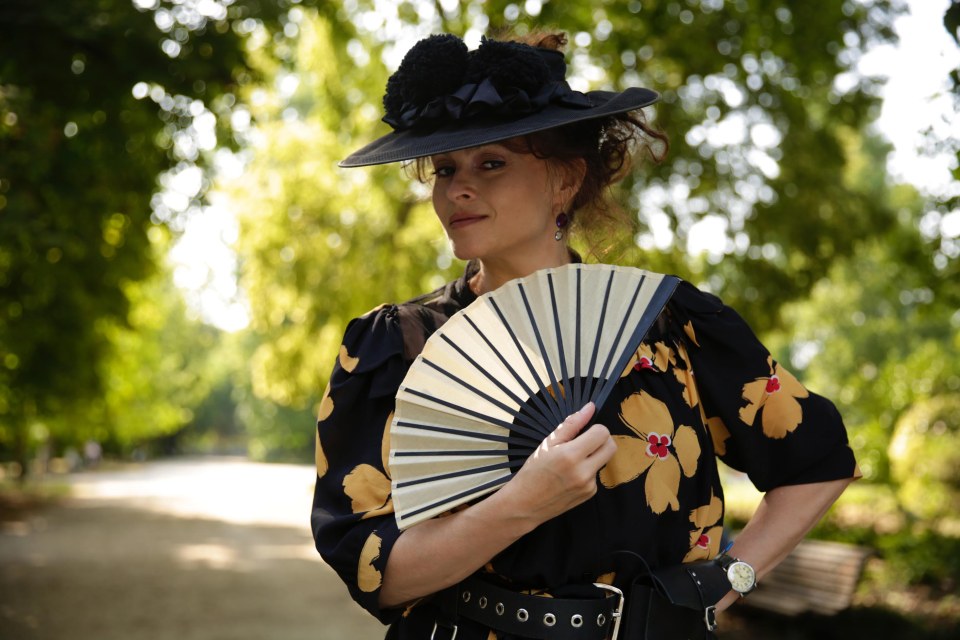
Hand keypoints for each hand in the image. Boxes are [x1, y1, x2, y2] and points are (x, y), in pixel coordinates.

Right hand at [498, 402, 616, 527]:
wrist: (525, 504)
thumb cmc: (533, 471)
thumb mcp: (548, 443)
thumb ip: (572, 424)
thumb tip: (589, 408)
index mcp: (571, 455)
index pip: (602, 433)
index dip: (595, 428)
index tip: (584, 431)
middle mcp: (584, 472)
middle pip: (611, 447)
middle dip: (601, 440)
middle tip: (584, 442)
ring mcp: (589, 485)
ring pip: (603, 460)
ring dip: (593, 456)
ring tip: (571, 462)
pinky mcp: (590, 494)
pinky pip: (596, 475)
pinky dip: (587, 471)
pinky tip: (570, 476)